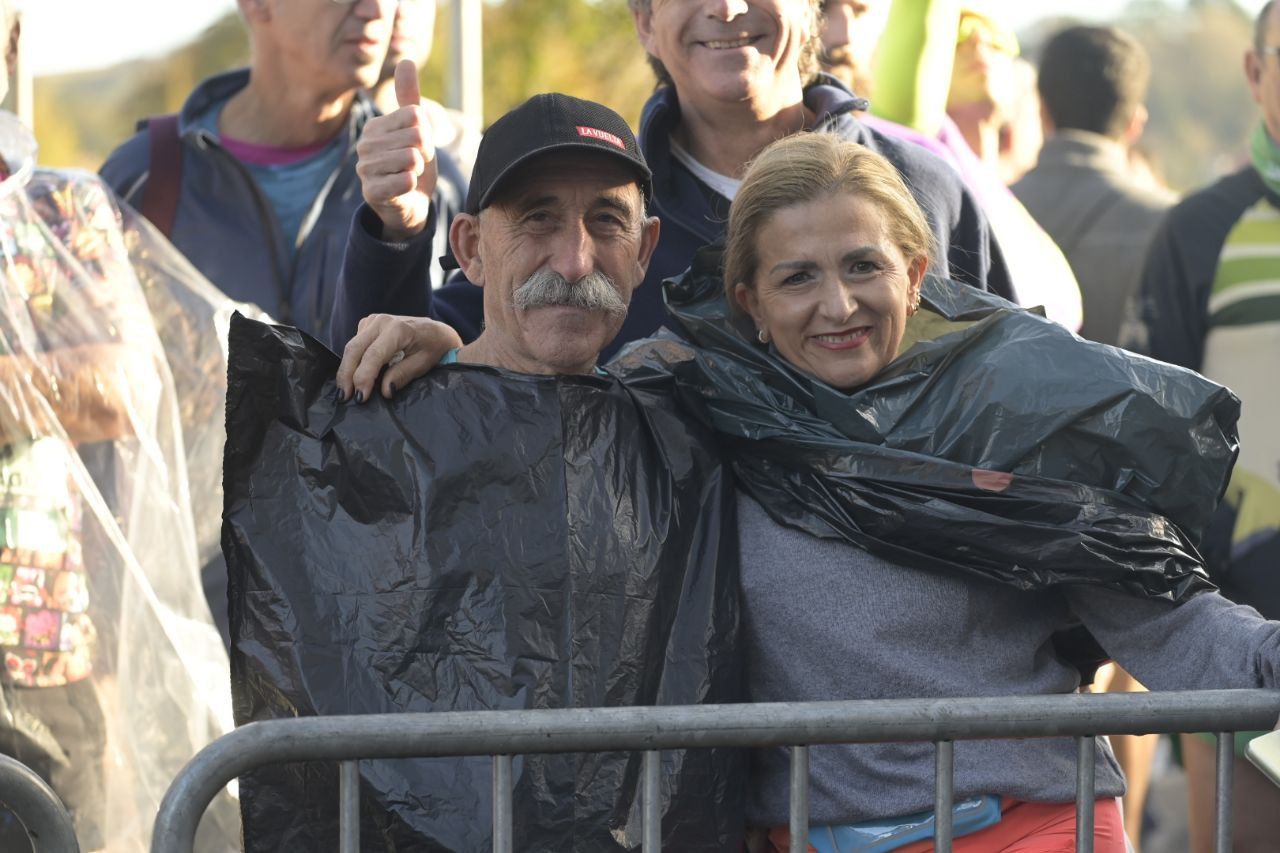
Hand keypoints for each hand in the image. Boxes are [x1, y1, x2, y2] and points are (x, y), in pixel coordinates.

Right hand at [336, 314, 462, 402]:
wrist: (436, 331)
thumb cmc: (433, 347)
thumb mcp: (423, 364)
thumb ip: (403, 375)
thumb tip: (385, 390)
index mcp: (398, 329)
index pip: (373, 355)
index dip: (364, 377)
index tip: (360, 396)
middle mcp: (382, 321)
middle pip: (354, 349)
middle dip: (346, 375)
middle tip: (343, 397)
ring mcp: (373, 321)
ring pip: (351, 347)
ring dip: (346, 369)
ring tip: (345, 391)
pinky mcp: (368, 324)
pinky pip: (355, 344)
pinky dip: (352, 361)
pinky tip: (354, 376)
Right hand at [355, 59, 438, 241]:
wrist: (408, 205)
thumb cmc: (411, 165)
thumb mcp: (416, 129)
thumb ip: (410, 97)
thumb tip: (406, 60)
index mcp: (375, 126)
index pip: (416, 116)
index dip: (427, 134)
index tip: (419, 147)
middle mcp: (365, 144)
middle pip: (416, 137)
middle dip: (425, 154)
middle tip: (415, 166)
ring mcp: (365, 169)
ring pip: (411, 158)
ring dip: (418, 171)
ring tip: (409, 176)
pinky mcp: (371, 192)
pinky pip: (405, 180)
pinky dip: (412, 185)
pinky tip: (404, 189)